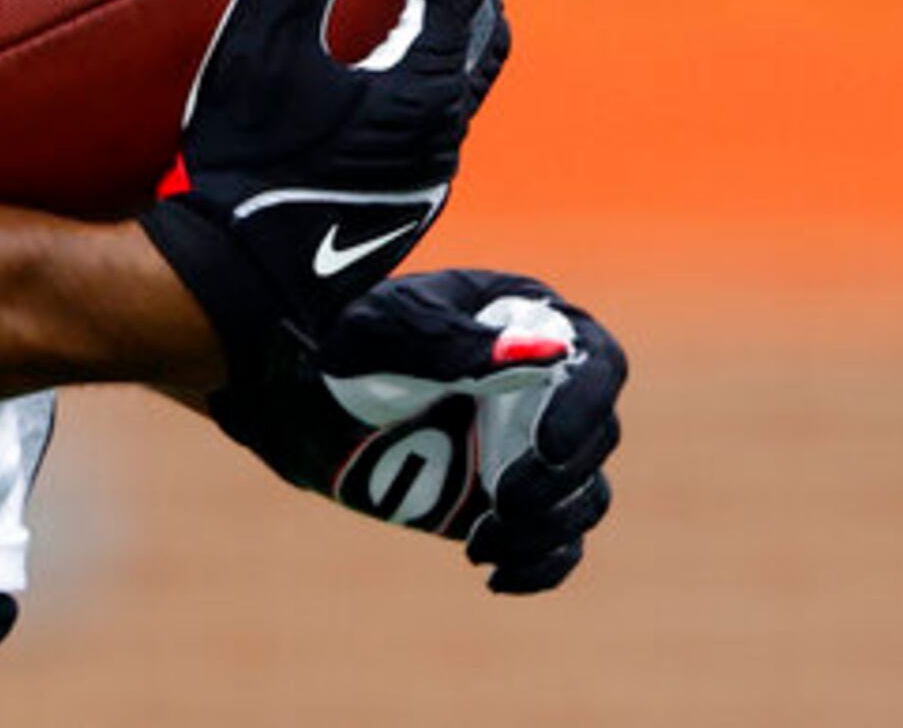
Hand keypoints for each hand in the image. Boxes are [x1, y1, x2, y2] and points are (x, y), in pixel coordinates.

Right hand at [142, 0, 508, 379]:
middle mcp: (442, 132)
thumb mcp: (256, 54)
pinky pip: (424, 113)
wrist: (228, 298)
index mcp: (425, 87)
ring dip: (448, 18)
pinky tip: (363, 62)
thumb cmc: (239, 172)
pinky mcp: (394, 205)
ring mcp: (422, 176)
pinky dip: (412, 65)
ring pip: (460, 75)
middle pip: (482, 23)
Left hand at [213, 268, 626, 593]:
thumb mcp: (392, 331)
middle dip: (556, 480)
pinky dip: (541, 566)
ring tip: (480, 541)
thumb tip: (548, 352)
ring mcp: (529, 450)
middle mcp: (545, 390)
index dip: (585, 408)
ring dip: (547, 528)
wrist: (306, 403)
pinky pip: (557, 543)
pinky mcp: (510, 504)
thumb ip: (461, 344)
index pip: (597, 365)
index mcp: (532, 326)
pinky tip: (495, 576)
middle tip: (499, 499)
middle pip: (596, 440)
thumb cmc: (350, 345)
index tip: (543, 446)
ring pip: (584, 497)